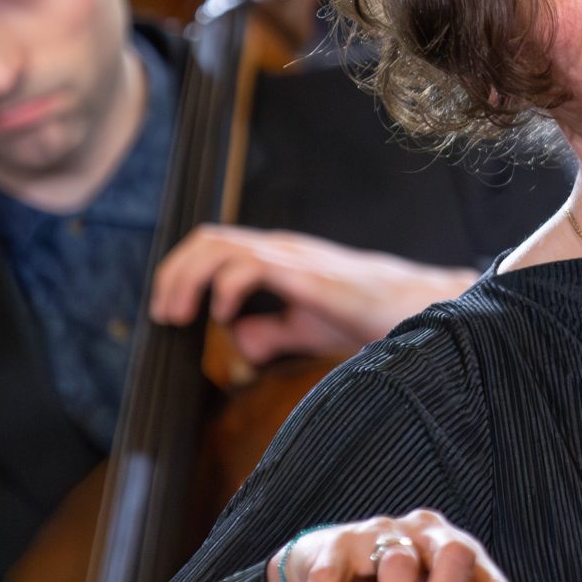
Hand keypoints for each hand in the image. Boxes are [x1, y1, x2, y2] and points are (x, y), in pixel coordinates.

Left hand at [147, 226, 474, 362]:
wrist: (418, 308)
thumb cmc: (369, 315)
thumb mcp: (308, 327)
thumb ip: (273, 332)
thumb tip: (240, 342)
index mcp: (278, 258)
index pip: (214, 247)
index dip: (179, 273)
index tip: (167, 312)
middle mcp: (280, 249)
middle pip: (206, 240)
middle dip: (173, 274)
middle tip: (163, 315)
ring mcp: (293, 257)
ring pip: (220, 247)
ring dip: (188, 279)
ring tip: (180, 315)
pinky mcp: (306, 274)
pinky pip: (250, 267)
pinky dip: (225, 289)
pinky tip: (224, 316)